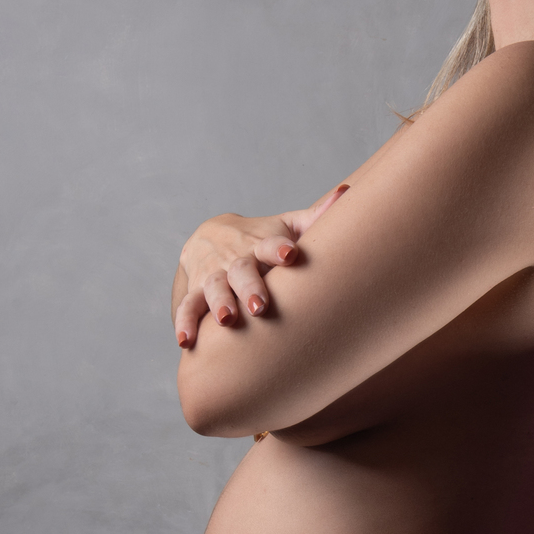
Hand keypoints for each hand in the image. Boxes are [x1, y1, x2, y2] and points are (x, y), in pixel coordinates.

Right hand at [173, 183, 348, 346]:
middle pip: (241, 271)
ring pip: (214, 288)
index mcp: (261, 244)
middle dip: (250, 287)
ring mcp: (213, 275)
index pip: (270, 244)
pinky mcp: (196, 290)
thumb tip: (347, 191)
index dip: (279, 248)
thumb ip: (315, 218)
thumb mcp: (286, 227)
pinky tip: (187, 341)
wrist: (209, 236)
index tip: (290, 255)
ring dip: (219, 302)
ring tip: (227, 319)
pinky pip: (188, 306)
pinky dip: (185, 323)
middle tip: (261, 305)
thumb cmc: (262, 239)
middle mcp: (236, 259)